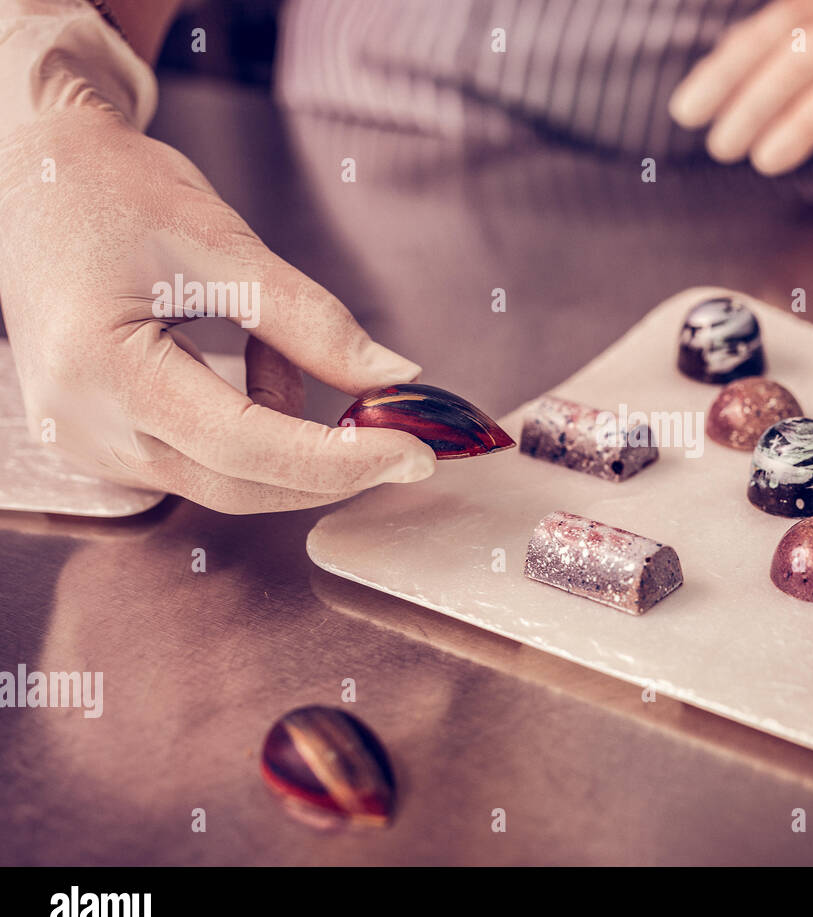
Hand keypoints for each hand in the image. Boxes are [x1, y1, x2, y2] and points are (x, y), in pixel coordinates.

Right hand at [0, 2, 436, 512]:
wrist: (38, 176)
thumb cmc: (116, 190)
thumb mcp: (223, 242)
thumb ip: (313, 321)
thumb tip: (395, 379)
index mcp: (102, 369)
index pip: (247, 446)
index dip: (342, 459)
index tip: (416, 453)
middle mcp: (84, 426)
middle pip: (241, 485)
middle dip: (332, 465)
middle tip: (403, 430)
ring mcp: (88, 444)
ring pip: (228, 480)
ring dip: (287, 431)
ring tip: (275, 341)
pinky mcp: (104, 444)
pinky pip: (204, 463)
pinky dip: (253, 426)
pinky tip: (242, 361)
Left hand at [669, 0, 812, 175]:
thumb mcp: (807, 22)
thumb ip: (755, 48)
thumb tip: (692, 100)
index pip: (768, 30)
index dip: (724, 72)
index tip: (684, 114)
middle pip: (807, 55)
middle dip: (757, 104)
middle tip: (720, 149)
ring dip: (804, 124)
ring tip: (764, 162)